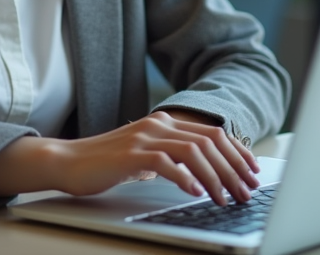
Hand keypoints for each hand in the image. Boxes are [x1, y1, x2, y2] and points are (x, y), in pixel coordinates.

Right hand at [0, 111, 259, 204]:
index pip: (213, 132)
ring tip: (225, 197)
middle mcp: (157, 124)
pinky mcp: (130, 155)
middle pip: (209, 140)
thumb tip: (201, 173)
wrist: (67, 161)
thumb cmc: (106, 163)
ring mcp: (144, 137)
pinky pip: (166, 163)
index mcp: (164, 122)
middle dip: (233, 168)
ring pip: (193, 151)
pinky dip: (186, 178)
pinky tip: (196, 193)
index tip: (251, 172)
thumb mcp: (145, 156)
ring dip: (215, 177)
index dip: (237, 152)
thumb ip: (170, 157)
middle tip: (245, 191)